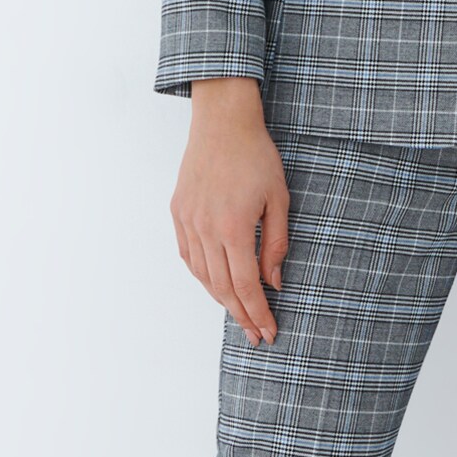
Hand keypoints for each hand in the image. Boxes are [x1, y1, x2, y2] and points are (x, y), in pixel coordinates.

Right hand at [170, 79, 289, 346]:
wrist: (222, 122)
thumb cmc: (256, 155)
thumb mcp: (278, 197)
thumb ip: (275, 243)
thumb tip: (273, 282)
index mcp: (234, 227)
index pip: (245, 285)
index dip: (257, 312)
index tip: (269, 332)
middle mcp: (206, 229)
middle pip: (222, 288)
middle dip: (241, 315)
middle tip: (256, 334)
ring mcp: (188, 221)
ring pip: (202, 275)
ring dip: (220, 299)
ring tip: (238, 313)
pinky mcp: (178, 212)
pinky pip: (188, 255)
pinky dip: (201, 275)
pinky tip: (214, 282)